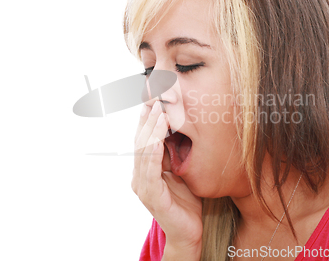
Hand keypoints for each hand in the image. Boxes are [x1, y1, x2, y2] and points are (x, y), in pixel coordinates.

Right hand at [132, 101, 202, 255]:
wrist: (189, 233)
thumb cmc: (186, 201)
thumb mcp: (181, 170)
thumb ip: (175, 152)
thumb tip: (177, 125)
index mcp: (146, 167)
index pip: (144, 136)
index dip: (149, 116)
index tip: (156, 95)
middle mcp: (139, 174)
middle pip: (140, 139)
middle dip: (148, 117)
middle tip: (156, 96)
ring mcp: (142, 185)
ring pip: (142, 151)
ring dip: (151, 130)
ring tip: (159, 111)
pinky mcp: (150, 196)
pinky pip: (150, 169)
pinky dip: (153, 151)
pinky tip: (158, 137)